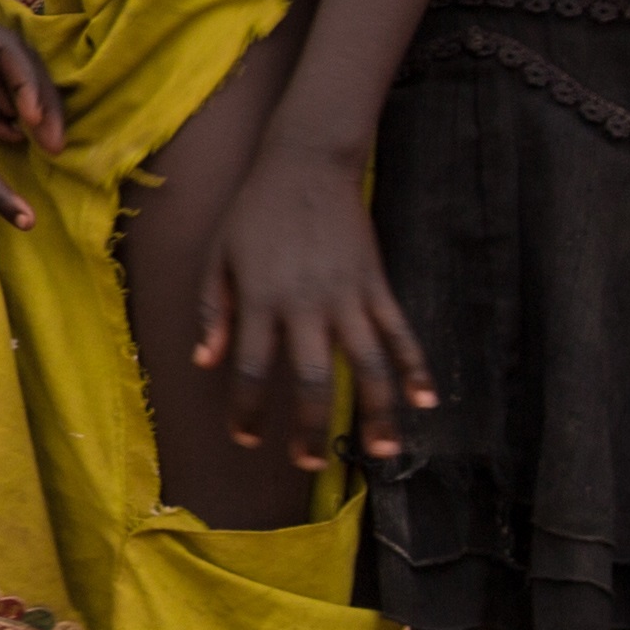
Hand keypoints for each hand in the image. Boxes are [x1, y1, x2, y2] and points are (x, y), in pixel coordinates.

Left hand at [191, 142, 429, 461]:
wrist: (307, 163)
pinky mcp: (376, 284)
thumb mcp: (217, 256)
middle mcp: (306, 304)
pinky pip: (400, 333)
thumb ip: (212, 311)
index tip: (246, 438)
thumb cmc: (254, 212)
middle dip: (310, 427)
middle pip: (311, 380)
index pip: (249, 368)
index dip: (246, 409)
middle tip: (310, 465)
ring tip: (383, 451)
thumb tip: (204, 363)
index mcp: (260, 299)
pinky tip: (426, 401)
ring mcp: (347, 295)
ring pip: (367, 364)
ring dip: (377, 411)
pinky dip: (415, 367)